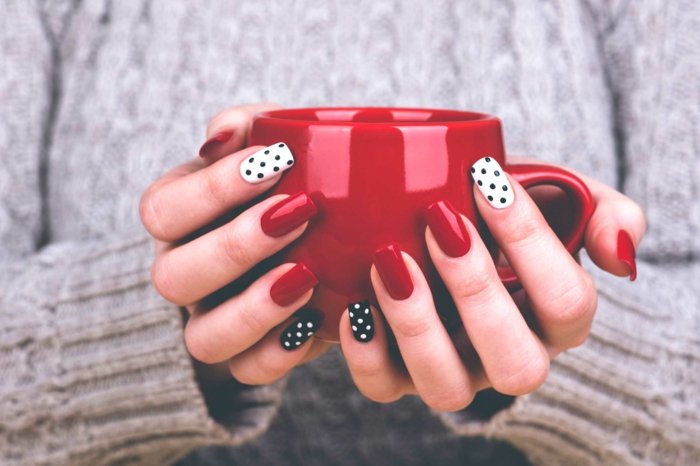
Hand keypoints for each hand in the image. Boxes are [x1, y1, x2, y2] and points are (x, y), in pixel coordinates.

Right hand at [140, 103, 332, 387]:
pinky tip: (316, 318)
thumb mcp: (272, 141)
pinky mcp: (250, 353)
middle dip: (237, 246)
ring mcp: (211, 319)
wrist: (322, 233)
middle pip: (174, 278)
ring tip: (308, 274)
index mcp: (176, 220)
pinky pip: (248, 371)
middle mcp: (183, 273)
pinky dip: (280, 351)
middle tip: (301, 213)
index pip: (161, 210)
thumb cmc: (289, 178)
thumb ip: (247, 125)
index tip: (276, 162)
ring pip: (204, 338)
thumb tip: (224, 136)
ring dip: (254, 307)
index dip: (212, 190)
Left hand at [338, 157, 644, 410]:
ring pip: (448, 388)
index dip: (531, 242)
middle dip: (475, 290)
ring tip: (389, 259)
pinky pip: (384, 388)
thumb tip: (619, 254)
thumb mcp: (558, 192)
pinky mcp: (401, 375)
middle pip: (516, 363)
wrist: (440, 215)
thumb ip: (603, 211)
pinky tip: (356, 304)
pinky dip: (366, 353)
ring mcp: (457, 371)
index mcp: (559, 319)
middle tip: (439, 221)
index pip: (568, 302)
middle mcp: (513, 356)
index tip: (486, 180)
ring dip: (417, 325)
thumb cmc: (497, 202)